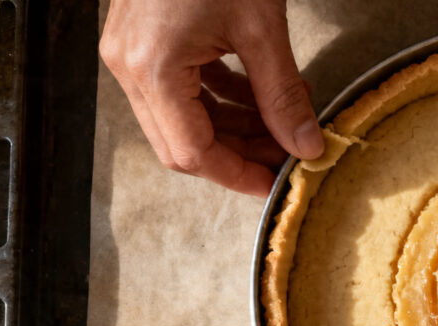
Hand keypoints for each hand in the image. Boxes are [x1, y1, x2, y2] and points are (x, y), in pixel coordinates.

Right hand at [99, 0, 323, 195]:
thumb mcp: (262, 28)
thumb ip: (283, 95)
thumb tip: (307, 146)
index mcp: (153, 68)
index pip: (193, 153)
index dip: (239, 176)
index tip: (277, 184)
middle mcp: (130, 66)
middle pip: (183, 144)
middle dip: (240, 155)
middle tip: (288, 155)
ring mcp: (132, 53)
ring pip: (183, 119)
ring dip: (235, 128)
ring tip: (286, 125)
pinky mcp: (144, 41)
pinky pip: (182, 89)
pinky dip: (223, 100)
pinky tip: (263, 95)